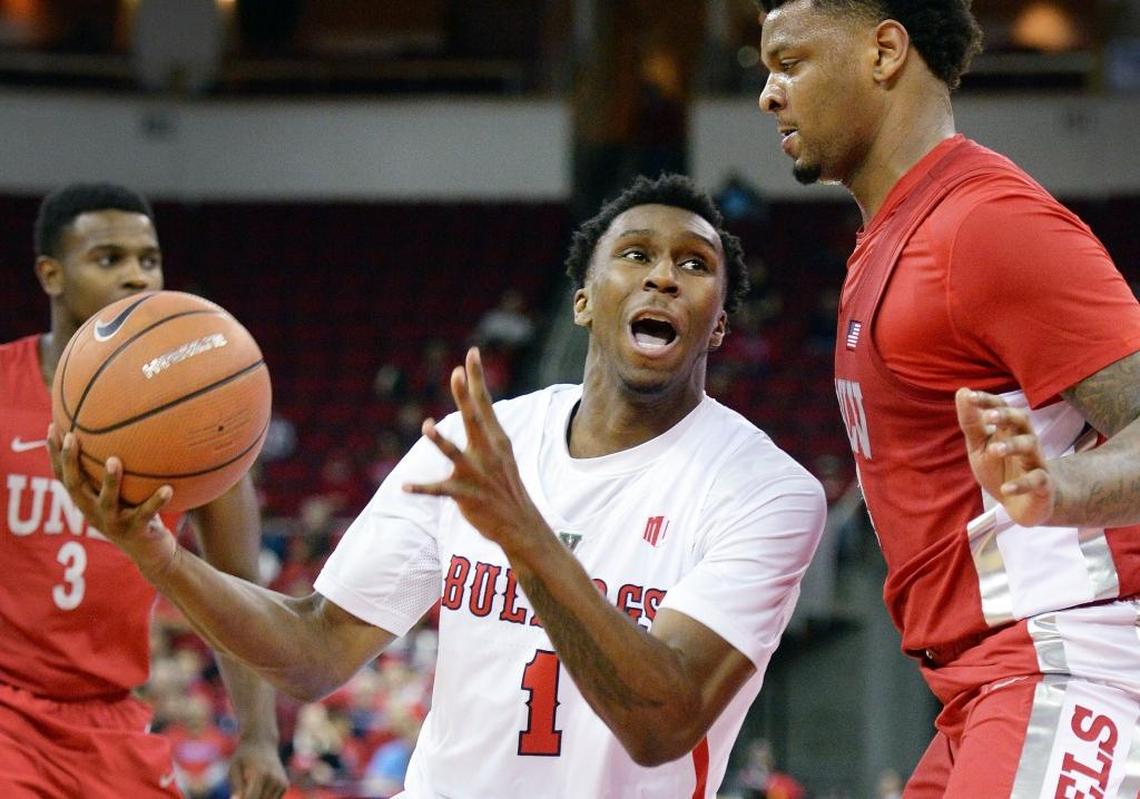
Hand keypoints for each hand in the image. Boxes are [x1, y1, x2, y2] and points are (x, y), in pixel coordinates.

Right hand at [47, 424, 178, 578]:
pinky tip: (169, 488)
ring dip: (110, 480)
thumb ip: (117, 469)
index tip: (52, 426)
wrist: (151, 552)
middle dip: (70, 462)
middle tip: (71, 437)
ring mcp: (113, 523)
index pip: (63, 475)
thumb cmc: (136, 513)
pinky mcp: (136, 531)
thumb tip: (124, 431)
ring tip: (114, 460)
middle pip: (75, 486)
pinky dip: (157, 501)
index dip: (54, 454)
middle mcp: (93, 512)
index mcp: (87, 501)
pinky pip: (147, 513)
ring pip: (107, 501)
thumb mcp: (123, 492)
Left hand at [228, 738, 287, 798]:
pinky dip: (264, 797)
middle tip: (243, 789)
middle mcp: (274, 780)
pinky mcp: (284, 786)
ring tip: (250, 786)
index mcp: (260, 775)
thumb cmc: (244, 757)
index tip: (236, 797)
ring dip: (257, 798)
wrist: (263, 743)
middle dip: (248, 798)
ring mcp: (281, 783)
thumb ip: (236, 786)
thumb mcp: (234, 768)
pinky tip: (257, 788)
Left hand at [403, 347, 548, 550]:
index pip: (485, 403)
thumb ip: (486, 432)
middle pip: (474, 419)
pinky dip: (422, 488)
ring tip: (427, 426)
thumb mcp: (502, 455)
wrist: (520, 524)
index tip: (471, 353)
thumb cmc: (506, 487)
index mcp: (497, 441)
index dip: (477, 378)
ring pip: (455, 453)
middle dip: (465, 396)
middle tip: (456, 372)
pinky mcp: (466, 496)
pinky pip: (440, 490)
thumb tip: (475, 407)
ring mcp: (476, 474)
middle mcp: (488, 453)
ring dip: (440, 440)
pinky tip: (405, 486)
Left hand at [955, 388, 1055, 526]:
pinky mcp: (1043, 485)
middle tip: (989, 417)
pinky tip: (1007, 488)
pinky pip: (1037, 481)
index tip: (970, 396)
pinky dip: (1022, 484)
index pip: (1001, 407)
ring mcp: (1035, 462)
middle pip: (1022, 420)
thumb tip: (962, 391)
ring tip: (995, 450)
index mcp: (1008, 430)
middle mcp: (1025, 440)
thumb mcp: (980, 446)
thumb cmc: (1000, 468)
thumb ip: (972, 423)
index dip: (987, 401)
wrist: (1022, 504)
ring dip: (1013, 446)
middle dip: (1006, 415)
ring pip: (1031, 446)